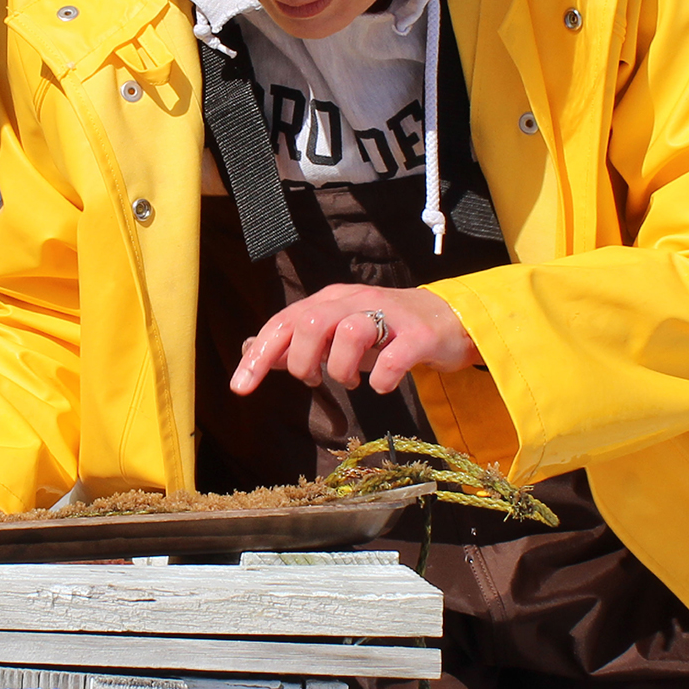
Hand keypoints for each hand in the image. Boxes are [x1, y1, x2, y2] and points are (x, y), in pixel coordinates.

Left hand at [232, 283, 478, 396]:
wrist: (448, 322)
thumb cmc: (385, 332)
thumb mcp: (334, 333)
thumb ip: (294, 342)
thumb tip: (249, 350)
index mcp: (330, 301)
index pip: (283, 322)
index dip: (259, 355)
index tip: (240, 387)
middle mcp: (355, 301)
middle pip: (310, 322)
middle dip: (302, 361)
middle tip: (315, 379)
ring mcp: (389, 316)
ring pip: (349, 333)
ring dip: (340, 368)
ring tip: (349, 381)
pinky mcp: (418, 336)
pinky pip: (394, 357)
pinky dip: (381, 378)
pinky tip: (380, 385)